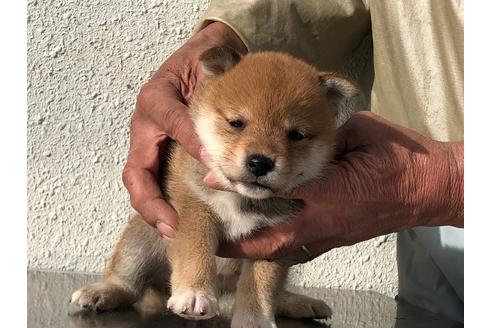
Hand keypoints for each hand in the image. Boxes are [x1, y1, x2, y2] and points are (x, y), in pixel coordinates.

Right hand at [122, 22, 246, 238]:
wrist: (203, 56)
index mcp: (156, 100)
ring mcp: (148, 141)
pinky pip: (152, 180)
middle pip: (136, 171)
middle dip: (151, 202)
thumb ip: (210, 103)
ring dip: (154, 209)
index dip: (191, 144)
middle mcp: (145, 124)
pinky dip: (162, 202)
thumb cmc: (205, 62)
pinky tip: (179, 219)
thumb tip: (215, 155)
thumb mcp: (209, 71)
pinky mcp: (156, 151)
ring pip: (140, 181)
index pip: (171, 124)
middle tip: (172, 225)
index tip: (214, 165)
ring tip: (174, 231)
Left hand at [215, 111, 463, 263]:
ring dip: (253, 250)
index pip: (273, 189)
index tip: (211, 178)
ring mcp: (329, 236)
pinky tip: (263, 242)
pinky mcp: (336, 241)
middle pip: (270, 240)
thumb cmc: (396, 155)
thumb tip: (293, 132)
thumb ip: (323, 136)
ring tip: (227, 244)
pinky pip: (299, 252)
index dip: (239, 184)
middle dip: (236, 241)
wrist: (429, 187)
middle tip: (210, 234)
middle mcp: (323, 220)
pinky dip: (276, 250)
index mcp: (327, 190)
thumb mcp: (358, 132)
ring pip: (282, 252)